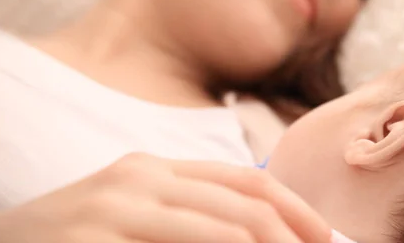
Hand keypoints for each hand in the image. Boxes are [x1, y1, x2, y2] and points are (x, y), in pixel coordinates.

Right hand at [0, 153, 330, 242]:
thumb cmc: (75, 239)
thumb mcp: (135, 215)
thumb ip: (188, 218)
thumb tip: (256, 234)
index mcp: (155, 168)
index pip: (244, 180)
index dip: (295, 207)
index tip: (328, 237)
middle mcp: (140, 178)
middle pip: (242, 202)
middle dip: (295, 234)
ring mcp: (115, 208)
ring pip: (221, 229)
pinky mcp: (94, 241)